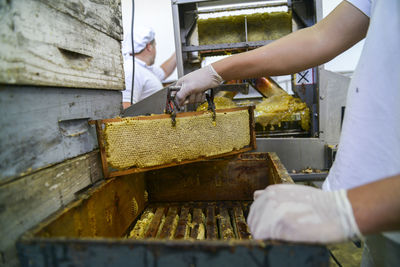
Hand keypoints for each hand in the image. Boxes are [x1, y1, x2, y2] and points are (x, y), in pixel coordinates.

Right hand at [175, 65, 222, 105]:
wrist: (213, 76)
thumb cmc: (201, 78)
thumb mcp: (189, 87)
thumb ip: (181, 96)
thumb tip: (178, 103)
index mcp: (181, 84)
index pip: (175, 95)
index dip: (179, 100)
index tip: (183, 101)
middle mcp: (186, 87)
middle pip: (185, 100)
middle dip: (192, 97)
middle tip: (194, 91)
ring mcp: (193, 90)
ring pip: (193, 100)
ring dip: (198, 96)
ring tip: (200, 89)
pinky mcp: (199, 92)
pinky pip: (198, 100)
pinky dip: (202, 96)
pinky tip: (203, 91)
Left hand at [247, 184, 361, 242]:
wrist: (339, 211)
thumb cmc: (320, 205)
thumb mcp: (293, 193)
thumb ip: (274, 196)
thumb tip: (257, 196)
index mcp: (272, 191)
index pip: (254, 211)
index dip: (261, 222)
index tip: (271, 230)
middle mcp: (269, 199)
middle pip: (253, 221)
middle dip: (262, 230)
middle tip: (279, 236)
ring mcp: (274, 211)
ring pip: (256, 230)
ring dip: (267, 237)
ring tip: (284, 237)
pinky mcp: (280, 225)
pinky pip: (262, 237)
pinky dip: (269, 241)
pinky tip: (283, 240)